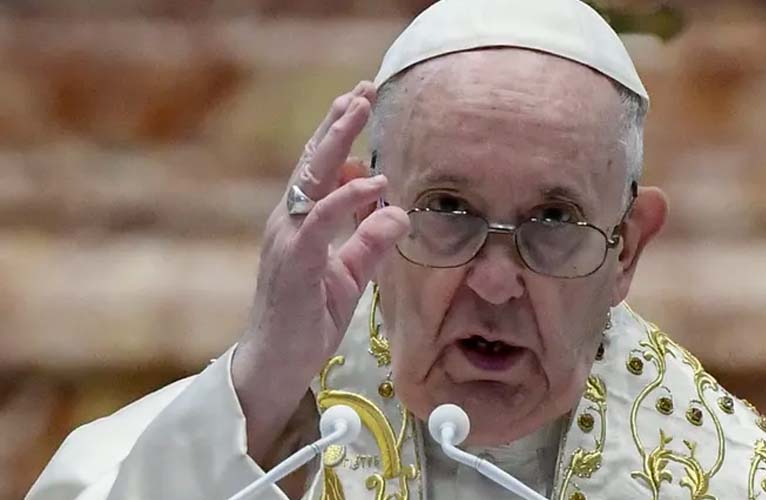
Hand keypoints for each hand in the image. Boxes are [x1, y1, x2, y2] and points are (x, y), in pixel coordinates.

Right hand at [231, 81, 409, 460]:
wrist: (275, 363)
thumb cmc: (307, 318)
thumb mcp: (350, 276)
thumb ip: (369, 242)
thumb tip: (396, 209)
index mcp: (300, 221)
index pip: (320, 169)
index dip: (339, 134)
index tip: (361, 102)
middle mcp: (288, 221)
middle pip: (313, 161)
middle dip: (338, 122)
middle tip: (363, 89)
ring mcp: (286, 238)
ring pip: (310, 178)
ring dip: (336, 141)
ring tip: (359, 108)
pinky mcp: (292, 261)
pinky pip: (320, 222)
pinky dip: (345, 199)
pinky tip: (371, 181)